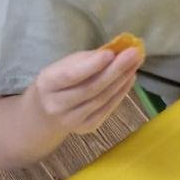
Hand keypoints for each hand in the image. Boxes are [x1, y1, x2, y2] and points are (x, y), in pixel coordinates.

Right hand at [28, 47, 142, 134]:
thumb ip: (87, 60)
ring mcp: (71, 120)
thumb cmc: (58, 82)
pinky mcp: (85, 128)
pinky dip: (121, 93)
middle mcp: (56, 105)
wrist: (44, 114)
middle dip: (115, 70)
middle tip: (134, 54)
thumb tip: (117, 51)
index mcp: (47, 84)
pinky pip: (107, 109)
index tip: (111, 53)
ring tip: (135, 63)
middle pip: (91, 88)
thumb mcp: (63, 66)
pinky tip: (130, 78)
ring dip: (122, 80)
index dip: (92, 65)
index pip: (71, 75)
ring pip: (102, 99)